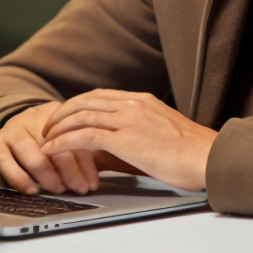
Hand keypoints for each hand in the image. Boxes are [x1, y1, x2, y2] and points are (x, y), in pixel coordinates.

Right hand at [0, 101, 100, 195]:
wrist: (14, 127)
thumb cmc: (47, 138)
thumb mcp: (67, 135)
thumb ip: (83, 150)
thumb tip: (102, 173)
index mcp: (55, 112)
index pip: (75, 137)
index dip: (86, 163)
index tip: (92, 183)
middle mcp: (33, 117)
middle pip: (56, 147)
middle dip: (71, 172)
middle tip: (79, 188)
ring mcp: (13, 129)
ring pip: (34, 156)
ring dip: (49, 177)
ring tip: (59, 189)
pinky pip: (7, 164)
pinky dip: (22, 180)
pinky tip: (34, 189)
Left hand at [40, 90, 217, 190]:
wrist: (208, 156)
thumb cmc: (193, 151)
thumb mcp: (165, 129)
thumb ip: (146, 127)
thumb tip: (136, 138)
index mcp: (141, 100)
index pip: (100, 96)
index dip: (77, 105)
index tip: (66, 117)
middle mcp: (132, 104)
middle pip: (85, 101)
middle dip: (62, 113)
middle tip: (48, 127)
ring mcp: (128, 119)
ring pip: (80, 116)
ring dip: (57, 128)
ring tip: (44, 139)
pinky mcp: (124, 138)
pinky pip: (84, 136)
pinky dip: (63, 141)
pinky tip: (52, 149)